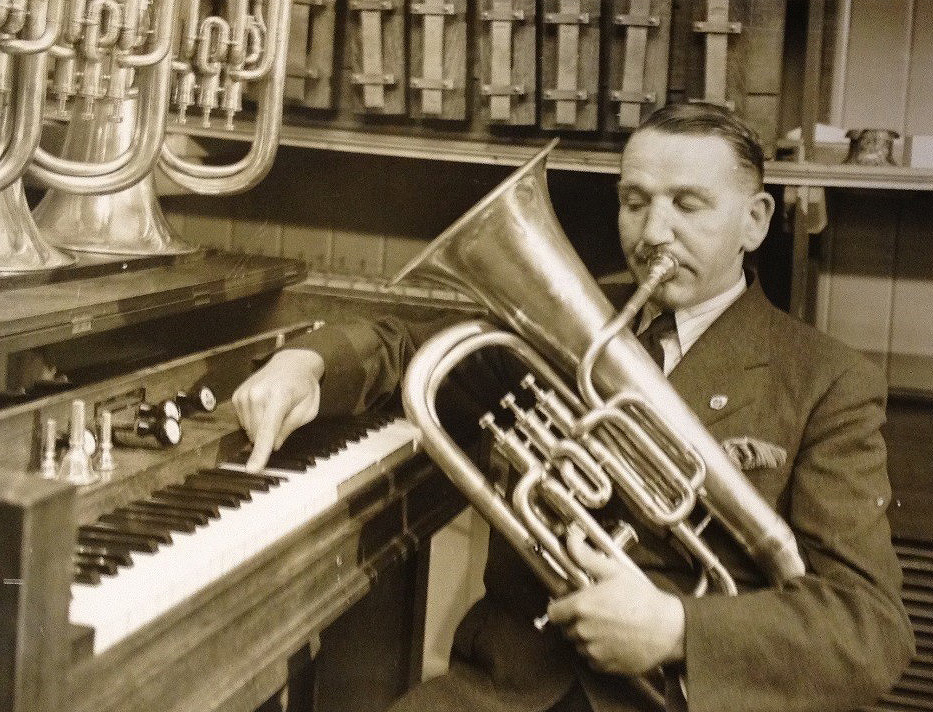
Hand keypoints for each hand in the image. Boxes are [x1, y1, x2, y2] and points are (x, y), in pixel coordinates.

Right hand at [232, 349, 324, 471]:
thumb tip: (273, 446)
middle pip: (257, 434)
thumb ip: (290, 428)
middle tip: (284, 419)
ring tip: (276, 410)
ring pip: (249, 430)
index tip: (252, 469)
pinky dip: (254, 422)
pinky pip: (243, 422)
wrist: (292, 363)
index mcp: (279, 396)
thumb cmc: (304, 387)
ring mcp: (245, 394)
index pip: (267, 430)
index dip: (260, 452)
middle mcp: (257, 394)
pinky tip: (265, 409)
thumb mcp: (308, 410)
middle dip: (270, 437)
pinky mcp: (237, 396)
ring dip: (262, 429)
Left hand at [546, 527, 685, 675]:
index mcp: (582, 606)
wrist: (669, 629)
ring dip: (587, 638)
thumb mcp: (615, 571)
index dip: (561, 607)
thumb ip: (587, 557)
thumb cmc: (644, 599)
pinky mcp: (605, 666)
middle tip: (596, 613)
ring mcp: (594, 650)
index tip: (570, 605)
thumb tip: (571, 541)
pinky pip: (592, 660)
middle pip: (566, 629)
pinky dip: (599, 653)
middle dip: (576, 621)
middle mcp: (583, 630)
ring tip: (607, 627)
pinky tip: (614, 641)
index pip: (553, 612)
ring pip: (579, 645)